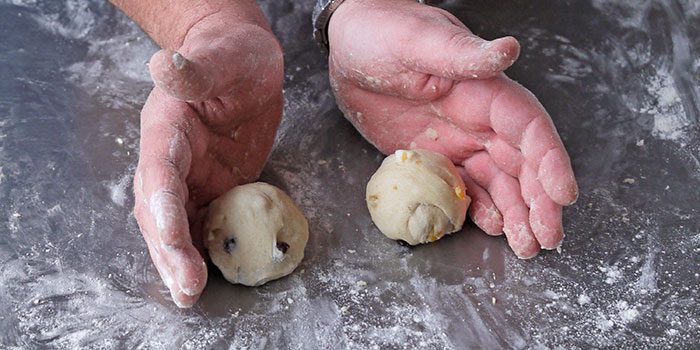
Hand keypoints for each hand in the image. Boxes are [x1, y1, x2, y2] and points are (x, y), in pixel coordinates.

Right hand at [133, 12, 282, 306]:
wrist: (245, 67)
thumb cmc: (232, 55)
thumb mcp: (222, 57)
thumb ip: (197, 70)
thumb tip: (166, 65)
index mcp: (167, 128)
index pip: (158, 170)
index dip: (161, 204)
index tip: (169, 234)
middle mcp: (171, 159)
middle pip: (159, 210)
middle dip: (169, 249)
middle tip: (185, 287)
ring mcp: (191, 177)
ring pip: (176, 225)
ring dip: (180, 260)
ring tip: (190, 294)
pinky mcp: (213, 187)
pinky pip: (204, 223)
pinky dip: (204, 250)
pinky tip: (212, 274)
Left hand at [328, 0, 577, 257]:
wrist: (348, 46)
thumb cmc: (381, 32)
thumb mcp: (418, 41)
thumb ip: (462, 54)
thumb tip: (509, 50)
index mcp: (484, 90)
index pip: (529, 128)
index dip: (550, 161)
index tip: (563, 194)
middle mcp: (480, 119)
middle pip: (522, 164)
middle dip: (540, 201)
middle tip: (548, 238)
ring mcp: (459, 140)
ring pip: (499, 182)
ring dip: (517, 213)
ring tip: (528, 247)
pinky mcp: (436, 156)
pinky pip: (465, 187)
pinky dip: (481, 209)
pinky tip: (494, 229)